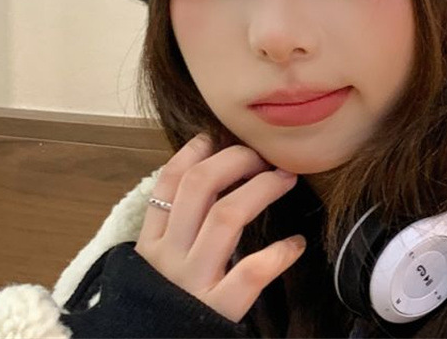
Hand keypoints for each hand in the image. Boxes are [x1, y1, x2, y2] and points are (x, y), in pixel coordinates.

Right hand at [135, 133, 305, 323]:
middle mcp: (168, 257)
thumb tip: (212, 179)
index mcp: (152, 244)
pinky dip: (278, 253)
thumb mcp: (158, 268)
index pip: (167, 183)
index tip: (214, 136)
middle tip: (261, 155)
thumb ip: (176, 231)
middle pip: (199, 186)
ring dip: (261, 189)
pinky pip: (251, 271)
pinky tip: (295, 244)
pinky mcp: (217, 310)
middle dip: (235, 160)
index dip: (191, 152)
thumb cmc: (170, 308)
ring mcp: (192, 282)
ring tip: (285, 179)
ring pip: (226, 216)